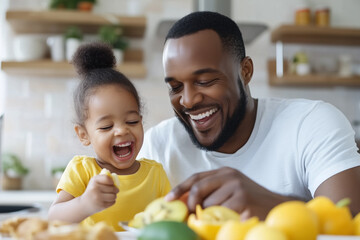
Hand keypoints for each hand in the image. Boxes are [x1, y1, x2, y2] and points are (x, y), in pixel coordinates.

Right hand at [80, 174, 118, 214]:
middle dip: (115, 190)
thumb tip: (114, 178)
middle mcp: (95, 189)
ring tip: (111, 196)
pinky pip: (113, 202)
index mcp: (94, 181)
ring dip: (114, 196)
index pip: (107, 179)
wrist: (83, 205)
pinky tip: (108, 200)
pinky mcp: (101, 205)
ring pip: (114, 196)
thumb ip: (103, 177)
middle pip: (113, 188)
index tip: (111, 183)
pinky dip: (112, 201)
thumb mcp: (94, 182)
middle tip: (114, 190)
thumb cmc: (92, 190)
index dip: (112, 181)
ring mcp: (98, 198)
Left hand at [165, 167, 291, 219]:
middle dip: (191, 204)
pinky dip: (220, 219)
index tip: (168, 199)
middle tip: (190, 215)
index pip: (196, 177)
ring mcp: (237, 186)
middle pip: (198, 188)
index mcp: (225, 172)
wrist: (276, 205)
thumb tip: (186, 202)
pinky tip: (230, 218)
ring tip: (223, 216)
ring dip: (210, 214)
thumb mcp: (231, 190)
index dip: (180, 188)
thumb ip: (212, 191)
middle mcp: (230, 176)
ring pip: (208, 204)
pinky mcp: (242, 200)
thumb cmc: (250, 200)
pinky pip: (220, 213)